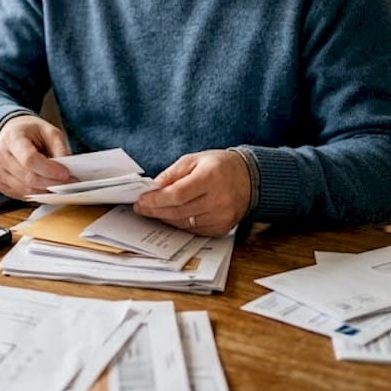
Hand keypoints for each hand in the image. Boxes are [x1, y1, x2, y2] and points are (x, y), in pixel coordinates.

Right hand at [0, 114, 73, 199]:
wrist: (11, 134)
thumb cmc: (30, 132)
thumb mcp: (49, 131)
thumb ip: (59, 149)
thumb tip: (66, 171)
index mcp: (12, 138)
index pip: (29, 159)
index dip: (49, 169)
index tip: (65, 173)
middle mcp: (0, 155)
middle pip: (28, 178)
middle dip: (51, 183)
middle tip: (70, 183)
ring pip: (25, 190)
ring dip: (46, 191)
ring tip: (61, 186)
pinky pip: (20, 195)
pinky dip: (37, 194)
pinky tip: (47, 188)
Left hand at [132, 149, 250, 236]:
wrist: (250, 178)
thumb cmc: (219, 166)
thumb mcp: (194, 160)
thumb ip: (173, 173)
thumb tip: (153, 187)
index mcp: (211, 178)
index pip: (178, 194)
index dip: (157, 200)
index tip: (141, 200)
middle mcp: (219, 200)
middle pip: (179, 211)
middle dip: (156, 210)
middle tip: (141, 208)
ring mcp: (222, 216)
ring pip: (185, 223)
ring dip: (165, 219)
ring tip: (151, 212)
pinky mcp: (223, 228)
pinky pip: (194, 230)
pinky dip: (179, 224)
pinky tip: (169, 217)